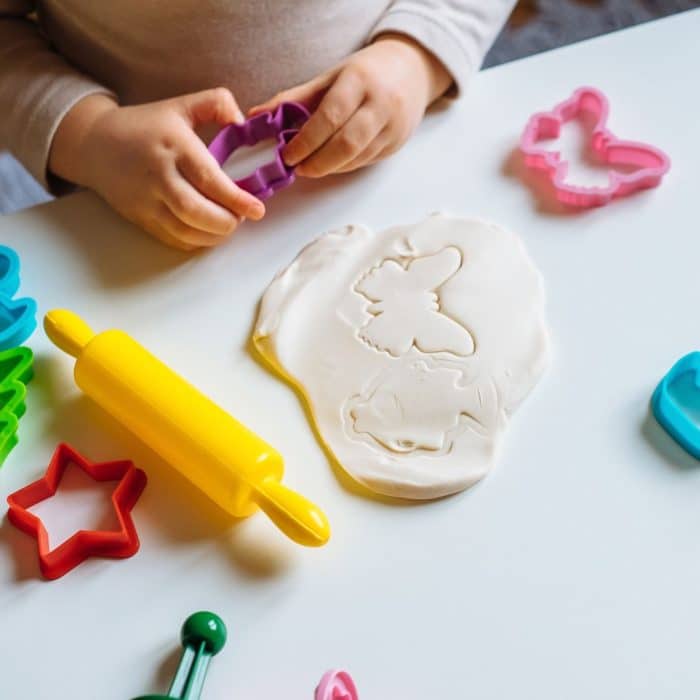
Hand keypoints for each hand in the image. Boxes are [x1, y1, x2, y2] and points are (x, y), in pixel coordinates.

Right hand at [49, 89, 264, 250]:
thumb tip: (242, 121)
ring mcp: (148, 201)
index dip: (236, 199)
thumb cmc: (145, 126)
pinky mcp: (141, 218)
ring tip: (228, 224)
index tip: (257, 209)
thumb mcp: (180, 105)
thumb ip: (216, 104)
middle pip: (197, 212)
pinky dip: (197, 242)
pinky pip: (174, 240)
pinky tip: (208, 232)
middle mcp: (159, 176)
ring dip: (215, 235)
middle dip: (227, 222)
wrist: (94, 144)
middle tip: (242, 217)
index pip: (209, 179)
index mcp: (174, 146)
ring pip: (186, 231)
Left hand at [250, 34, 450, 177]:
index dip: (307, 141)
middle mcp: (381, 104)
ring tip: (309, 167)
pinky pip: (365, 162)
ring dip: (329, 167)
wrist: (412, 71)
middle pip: (346, 144)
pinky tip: (330, 163)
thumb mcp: (330, 77)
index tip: (288, 155)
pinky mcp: (397, 144)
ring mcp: (393, 127)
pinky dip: (343, 166)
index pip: (330, 117)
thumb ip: (295, 99)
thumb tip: (258, 116)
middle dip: (318, 162)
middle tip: (298, 168)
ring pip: (356, 158)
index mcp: (360, 81)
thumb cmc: (365, 73)